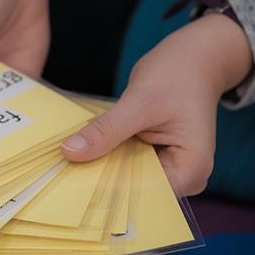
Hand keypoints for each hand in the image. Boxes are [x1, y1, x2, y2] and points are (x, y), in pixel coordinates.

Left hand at [61, 13, 253, 195]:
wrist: (192, 59)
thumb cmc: (178, 75)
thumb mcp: (139, 102)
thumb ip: (107, 130)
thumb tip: (70, 152)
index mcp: (192, 168)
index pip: (146, 195)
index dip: (110, 195)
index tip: (73, 190)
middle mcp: (185, 176)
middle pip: (137, 192)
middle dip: (102, 185)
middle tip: (61, 179)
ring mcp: (170, 170)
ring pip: (128, 180)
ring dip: (102, 172)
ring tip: (66, 169)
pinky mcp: (155, 160)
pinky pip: (126, 167)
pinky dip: (107, 159)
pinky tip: (82, 156)